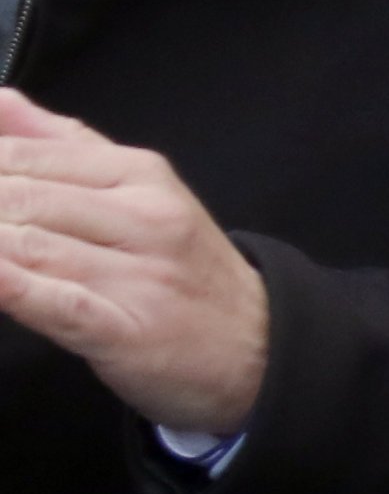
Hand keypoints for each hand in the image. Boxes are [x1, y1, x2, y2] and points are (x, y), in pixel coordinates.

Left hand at [0, 90, 269, 432]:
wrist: (258, 349)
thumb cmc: (182, 271)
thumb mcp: (141, 193)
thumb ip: (64, 144)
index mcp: (139, 175)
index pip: (26, 154)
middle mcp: (142, 216)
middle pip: (19, 196)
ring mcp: (136, 273)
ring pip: (24, 244)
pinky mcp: (126, 329)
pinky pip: (50, 300)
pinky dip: (7, 284)